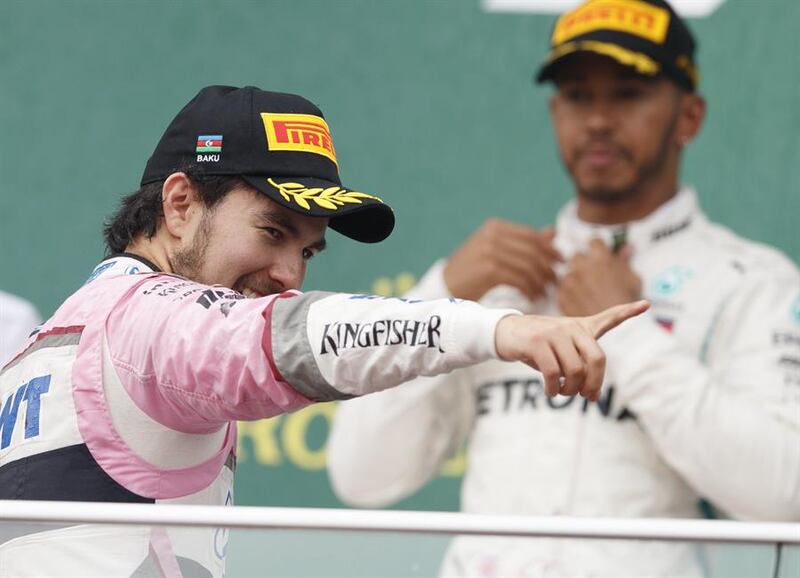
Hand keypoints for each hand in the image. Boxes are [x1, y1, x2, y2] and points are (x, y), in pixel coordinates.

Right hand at [443, 219, 561, 301]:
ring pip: (528, 265)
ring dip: (540, 281)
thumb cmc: (472, 270)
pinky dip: (530, 289)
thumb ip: (523, 241)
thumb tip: (553, 233)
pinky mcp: (489, 269)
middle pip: (533, 250)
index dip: (550, 249)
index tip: (561, 262)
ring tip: (544, 292)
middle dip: (548, 266)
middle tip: (556, 281)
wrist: (445, 286)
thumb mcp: (496, 250)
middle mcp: (493, 235)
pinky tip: (533, 297)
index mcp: (495, 227)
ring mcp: (490, 251)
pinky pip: (519, 279)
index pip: (532, 235)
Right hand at [495, 300, 648, 399]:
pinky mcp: (537, 342)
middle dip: (594, 384)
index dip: (627, 312)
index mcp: (580, 327)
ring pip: (574, 370)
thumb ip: (579, 363)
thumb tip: (592, 394)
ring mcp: (554, 333)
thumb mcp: (560, 349)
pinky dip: (553, 388)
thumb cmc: (537, 346)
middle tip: (586, 396)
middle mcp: (570, 327)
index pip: (608, 318)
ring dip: (570, 390)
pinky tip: (550, 391)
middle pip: (596, 359)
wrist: (505, 334)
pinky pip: (553, 373)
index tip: (646, 305)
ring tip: (562, 393)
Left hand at [557, 239, 641, 316]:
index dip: (598, 248)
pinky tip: (580, 300)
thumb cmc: (627, 305)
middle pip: (578, 256)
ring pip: (569, 273)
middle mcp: (582, 267)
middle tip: (593, 274)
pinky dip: (569, 293)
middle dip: (584, 262)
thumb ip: (625, 262)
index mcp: (600, 258)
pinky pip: (563, 289)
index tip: (600, 254)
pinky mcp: (562, 296)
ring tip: (587, 291)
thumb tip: (627, 248)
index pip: (594, 242)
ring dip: (576, 278)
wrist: (616, 331)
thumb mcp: (632, 279)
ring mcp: (570, 281)